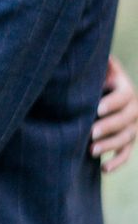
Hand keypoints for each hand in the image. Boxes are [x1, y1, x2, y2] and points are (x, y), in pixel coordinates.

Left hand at [91, 56, 137, 172]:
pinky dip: (117, 161)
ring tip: (90, 151)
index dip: (112, 103)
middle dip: (108, 127)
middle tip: (90, 133)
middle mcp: (134, 108)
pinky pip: (126, 153)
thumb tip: (99, 54)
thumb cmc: (95, 78)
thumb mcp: (98, 69)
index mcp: (126, 88)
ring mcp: (132, 125)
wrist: (101, 90)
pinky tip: (104, 169)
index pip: (124, 96)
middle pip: (126, 119)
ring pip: (126, 137)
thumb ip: (100, 64)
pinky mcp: (127, 139)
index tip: (97, 109)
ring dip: (110, 145)